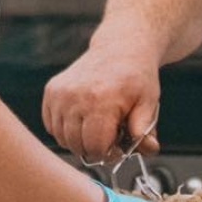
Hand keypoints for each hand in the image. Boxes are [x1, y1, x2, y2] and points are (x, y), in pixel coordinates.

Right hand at [43, 44, 161, 161]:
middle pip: (77, 145)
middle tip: (108, 136)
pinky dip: (65, 128)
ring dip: (78, 140)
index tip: (117, 146)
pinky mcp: (52, 90)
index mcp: (102, 101)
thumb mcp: (149, 102)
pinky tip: (82, 118)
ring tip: (96, 126)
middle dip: (93, 148)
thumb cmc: (136, 77)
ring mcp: (60, 93)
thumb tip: (149, 149)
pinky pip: (51, 125)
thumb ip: (145, 129)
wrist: (120, 48)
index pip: (95, 147)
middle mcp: (76, 96)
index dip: (108, 154)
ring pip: (62, 138)